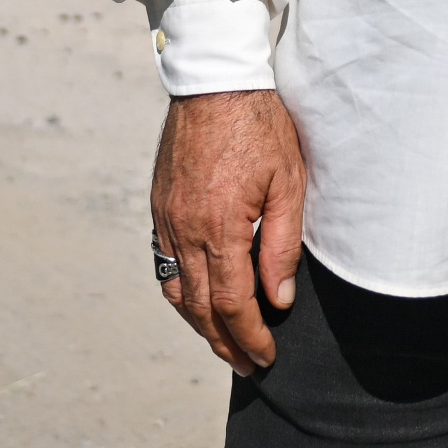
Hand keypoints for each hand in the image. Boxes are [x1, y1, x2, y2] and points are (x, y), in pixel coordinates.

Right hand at [150, 89, 307, 373]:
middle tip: (247, 365)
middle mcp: (184, 231)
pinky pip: (164, 264)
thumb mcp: (287, 183)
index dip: (250, 337)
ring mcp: (166, 220)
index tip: (266, 357)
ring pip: (177, 291)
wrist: (214, 81)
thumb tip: (278, 300)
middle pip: (201, 307)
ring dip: (200, 323)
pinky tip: (198, 299)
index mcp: (219, 228)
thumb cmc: (259, 126)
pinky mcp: (159, 207)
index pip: (232, 304)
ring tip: (224, 341)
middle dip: (225, 342)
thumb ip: (281, 246)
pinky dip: (181, 292)